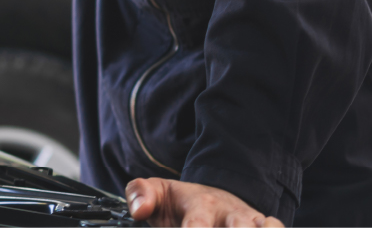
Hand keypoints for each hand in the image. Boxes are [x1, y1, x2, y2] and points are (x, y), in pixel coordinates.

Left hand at [126, 178, 283, 226]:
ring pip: (259, 227)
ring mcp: (249, 221)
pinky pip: (277, 227)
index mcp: (200, 204)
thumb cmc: (181, 202)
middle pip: (238, 226)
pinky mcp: (264, 226)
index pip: (197, 225)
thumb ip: (140, 194)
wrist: (213, 195)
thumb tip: (139, 210)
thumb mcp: (157, 191)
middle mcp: (229, 213)